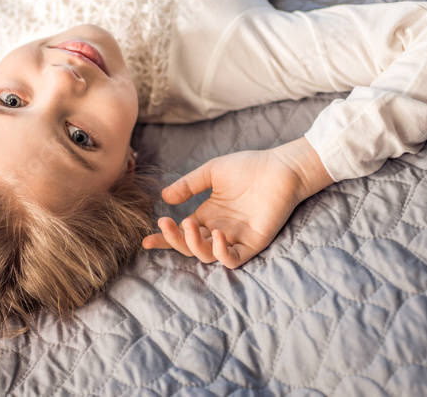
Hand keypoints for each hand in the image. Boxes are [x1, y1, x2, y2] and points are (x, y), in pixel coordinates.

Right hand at [142, 138, 332, 267]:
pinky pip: (234, 259)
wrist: (279, 167)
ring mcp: (235, 238)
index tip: (146, 240)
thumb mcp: (211, 172)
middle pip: (190, 247)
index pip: (181, 233)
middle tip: (168, 223)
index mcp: (207, 215)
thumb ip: (188, 185)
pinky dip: (222, 253)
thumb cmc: (248, 167)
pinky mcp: (253, 243)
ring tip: (189, 224)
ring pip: (207, 255)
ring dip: (194, 244)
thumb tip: (164, 198)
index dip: (164, 239)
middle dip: (174, 239)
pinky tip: (217, 235)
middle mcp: (218, 229)